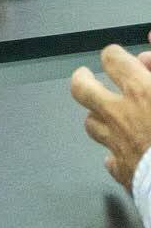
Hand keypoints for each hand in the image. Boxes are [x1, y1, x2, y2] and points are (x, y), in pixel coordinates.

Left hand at [70, 45, 150, 189]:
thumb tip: (145, 55)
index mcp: (141, 91)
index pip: (112, 59)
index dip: (114, 55)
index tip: (118, 57)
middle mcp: (121, 115)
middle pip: (83, 89)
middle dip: (83, 79)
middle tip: (86, 75)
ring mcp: (118, 144)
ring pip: (92, 123)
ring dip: (98, 116)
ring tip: (105, 114)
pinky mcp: (124, 172)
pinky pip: (111, 160)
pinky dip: (114, 154)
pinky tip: (122, 154)